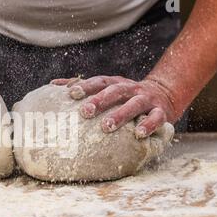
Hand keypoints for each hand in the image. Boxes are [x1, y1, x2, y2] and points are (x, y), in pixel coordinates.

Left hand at [51, 76, 176, 138]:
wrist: (164, 95)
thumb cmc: (125, 96)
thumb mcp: (107, 88)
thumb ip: (83, 87)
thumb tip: (52, 85)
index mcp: (115, 83)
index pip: (99, 82)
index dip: (86, 86)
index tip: (71, 93)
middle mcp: (130, 89)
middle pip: (114, 91)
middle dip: (99, 100)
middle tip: (85, 112)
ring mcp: (146, 99)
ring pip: (134, 104)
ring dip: (120, 114)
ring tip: (107, 126)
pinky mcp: (161, 111)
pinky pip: (156, 118)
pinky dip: (148, 125)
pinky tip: (138, 134)